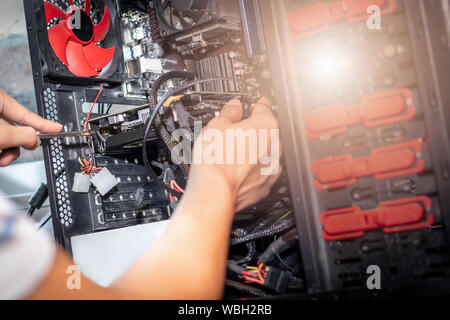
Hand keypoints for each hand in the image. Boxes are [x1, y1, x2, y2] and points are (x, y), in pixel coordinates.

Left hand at [0, 90, 61, 166]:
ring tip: (1, 158)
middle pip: (16, 129)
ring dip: (7, 153)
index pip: (26, 113)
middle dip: (18, 145)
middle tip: (17, 151)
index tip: (57, 128)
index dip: (44, 123)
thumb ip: (23, 136)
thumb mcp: (0, 134)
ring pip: (6, 139)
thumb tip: (36, 139)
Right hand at [187, 97, 281, 211]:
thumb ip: (230, 113)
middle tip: (235, 131)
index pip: (265, 108)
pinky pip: (263, 172)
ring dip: (254, 151)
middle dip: (254, 130)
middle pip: (267, 132)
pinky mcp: (265, 186)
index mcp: (266, 126)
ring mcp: (272, 168)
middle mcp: (274, 147)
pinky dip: (253, 170)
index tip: (252, 105)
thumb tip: (234, 107)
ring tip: (233, 152)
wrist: (215, 192)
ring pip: (266, 153)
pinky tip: (238, 169)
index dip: (256, 105)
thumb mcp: (216, 126)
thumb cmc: (216, 160)